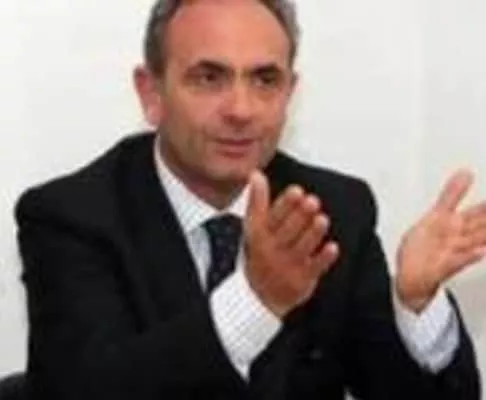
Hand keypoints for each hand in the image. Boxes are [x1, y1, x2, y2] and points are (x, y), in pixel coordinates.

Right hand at [244, 170, 338, 317]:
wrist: (258, 296)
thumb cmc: (259, 254)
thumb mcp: (253, 228)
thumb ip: (256, 201)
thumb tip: (256, 174)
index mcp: (259, 235)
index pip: (271, 217)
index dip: (285, 204)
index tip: (297, 190)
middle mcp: (272, 250)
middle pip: (287, 231)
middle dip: (299, 216)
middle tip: (312, 201)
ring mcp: (287, 266)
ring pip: (301, 248)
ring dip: (312, 234)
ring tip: (322, 219)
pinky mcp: (302, 280)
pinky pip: (315, 268)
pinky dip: (323, 258)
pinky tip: (333, 247)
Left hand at [396, 170, 485, 311]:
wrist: (411, 277)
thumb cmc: (424, 248)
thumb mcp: (435, 216)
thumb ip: (451, 195)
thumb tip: (465, 172)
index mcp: (455, 226)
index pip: (478, 213)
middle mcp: (457, 240)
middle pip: (480, 228)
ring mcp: (451, 254)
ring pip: (474, 244)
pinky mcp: (442, 268)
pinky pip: (456, 262)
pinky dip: (467, 257)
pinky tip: (479, 252)